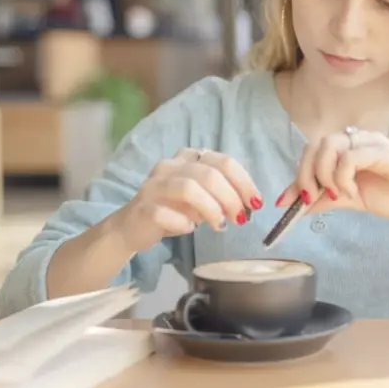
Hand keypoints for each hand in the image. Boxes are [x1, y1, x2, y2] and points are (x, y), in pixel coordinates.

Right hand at [113, 148, 263, 252]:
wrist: (132, 227)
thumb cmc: (172, 210)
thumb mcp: (202, 198)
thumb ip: (222, 195)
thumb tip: (250, 204)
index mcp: (187, 158)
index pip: (223, 161)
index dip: (244, 182)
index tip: (256, 203)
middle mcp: (170, 166)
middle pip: (209, 174)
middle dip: (231, 198)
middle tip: (241, 218)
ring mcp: (154, 186)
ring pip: (188, 188)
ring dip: (211, 209)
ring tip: (220, 225)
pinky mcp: (142, 208)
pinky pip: (166, 213)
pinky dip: (184, 222)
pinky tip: (190, 229)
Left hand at [275, 128, 388, 220]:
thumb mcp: (353, 200)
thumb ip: (326, 199)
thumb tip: (295, 206)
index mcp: (348, 149)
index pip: (311, 153)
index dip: (295, 176)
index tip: (285, 204)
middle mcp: (356, 139)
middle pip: (314, 145)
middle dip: (305, 175)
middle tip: (311, 198)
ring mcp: (369, 142)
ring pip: (328, 145)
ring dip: (323, 173)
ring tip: (336, 194)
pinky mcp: (382, 150)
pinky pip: (350, 156)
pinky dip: (343, 177)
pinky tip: (354, 192)